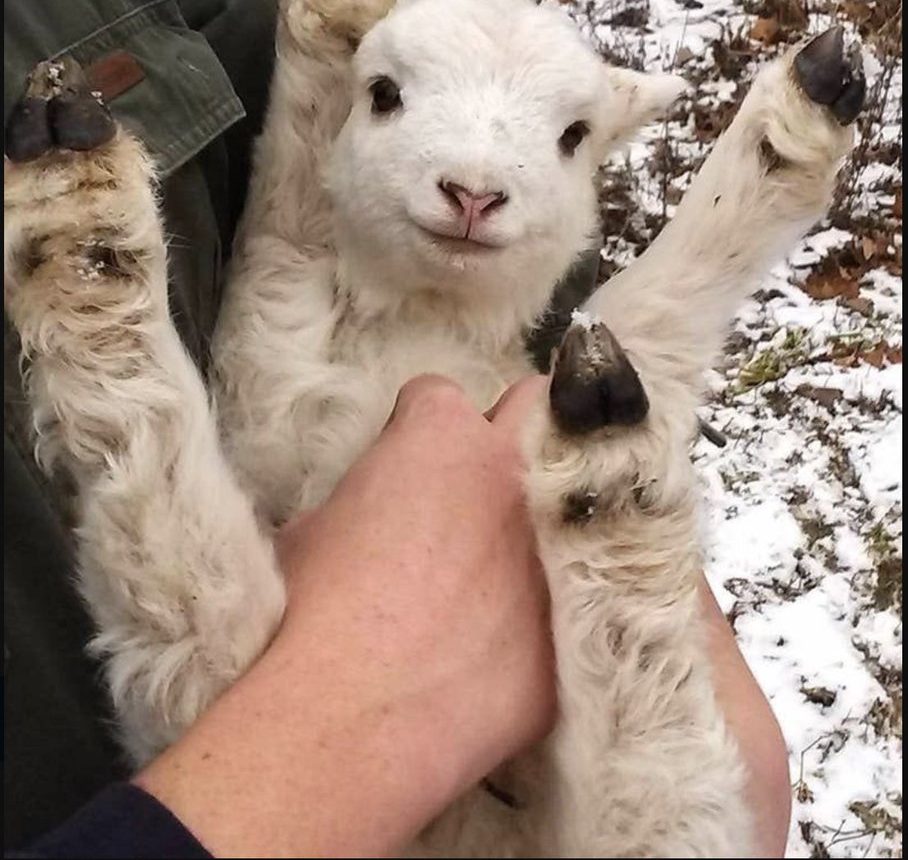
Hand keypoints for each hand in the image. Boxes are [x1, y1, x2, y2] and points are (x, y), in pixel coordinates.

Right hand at [275, 373, 555, 785]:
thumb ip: (364, 496)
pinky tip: (522, 633)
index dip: (414, 433)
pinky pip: (583, 589)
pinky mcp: (579, 617)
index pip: (436, 397)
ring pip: (577, 490)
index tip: (405, 470)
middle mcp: (514, 470)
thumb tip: (375, 517)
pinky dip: (553, 601)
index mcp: (441, 434)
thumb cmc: (315, 613)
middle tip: (480, 482)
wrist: (353, 713)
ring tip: (509, 557)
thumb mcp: (314, 526)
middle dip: (513, 430)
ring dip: (544, 511)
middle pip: (537, 407)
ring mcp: (557, 539)